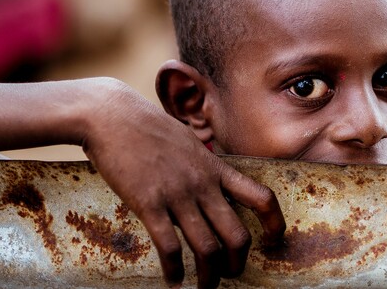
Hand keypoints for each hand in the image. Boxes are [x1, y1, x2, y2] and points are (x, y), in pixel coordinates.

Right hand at [82, 82, 284, 287]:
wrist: (112, 116)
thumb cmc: (147, 127)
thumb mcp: (189, 142)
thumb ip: (203, 165)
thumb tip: (211, 181)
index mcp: (215, 168)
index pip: (260, 196)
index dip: (274, 223)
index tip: (273, 239)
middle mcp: (203, 184)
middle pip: (237, 234)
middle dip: (238, 262)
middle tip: (232, 274)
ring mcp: (178, 194)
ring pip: (206, 247)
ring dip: (209, 275)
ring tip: (204, 287)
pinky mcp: (149, 203)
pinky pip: (169, 246)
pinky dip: (174, 270)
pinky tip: (173, 280)